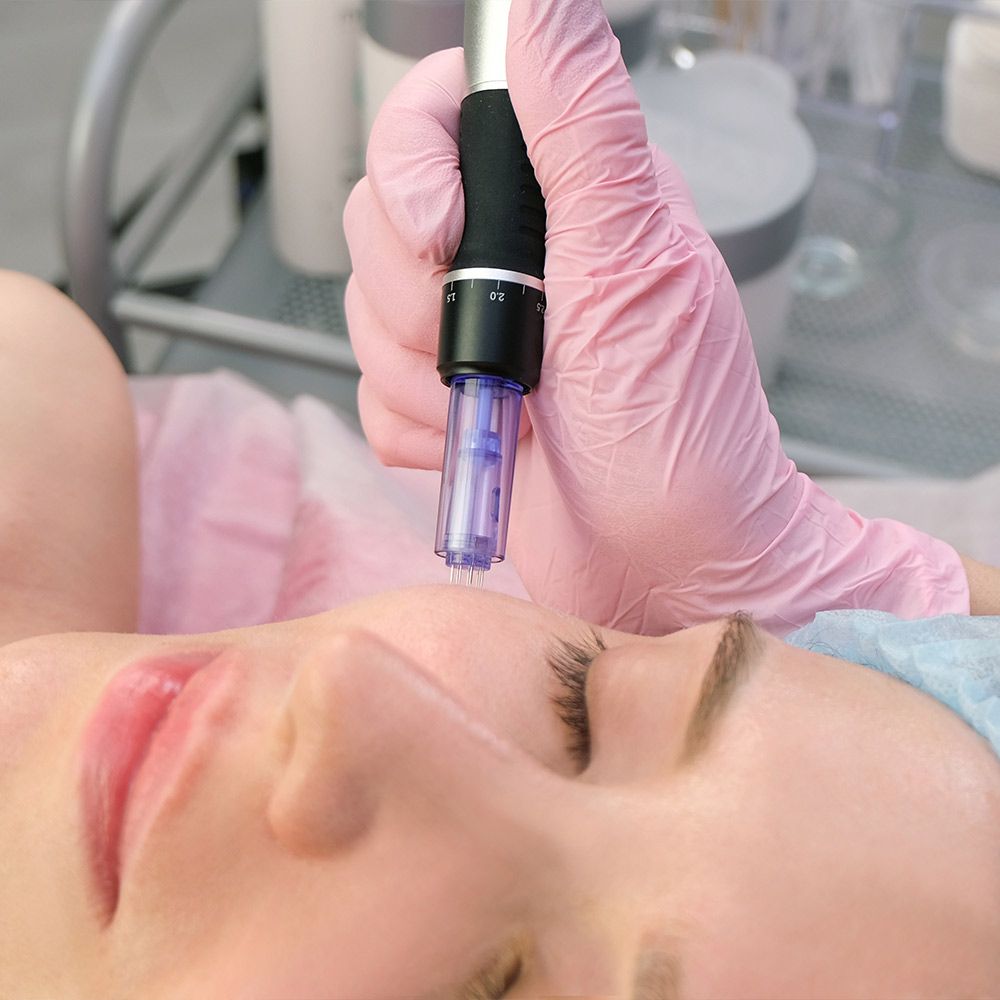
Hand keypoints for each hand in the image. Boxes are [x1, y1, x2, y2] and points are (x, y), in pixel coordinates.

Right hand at [344, 0, 966, 633]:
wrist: (668, 569)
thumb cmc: (678, 438)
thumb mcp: (636, 269)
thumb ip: (584, 130)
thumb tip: (541, 7)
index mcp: (563, 199)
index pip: (435, 116)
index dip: (412, 169)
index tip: (446, 241)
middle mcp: (510, 256)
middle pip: (378, 218)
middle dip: (425, 304)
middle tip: (506, 353)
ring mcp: (471, 332)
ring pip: (365, 314)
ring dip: (429, 381)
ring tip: (511, 410)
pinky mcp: (443, 401)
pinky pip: (371, 396)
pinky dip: (424, 434)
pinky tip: (490, 447)